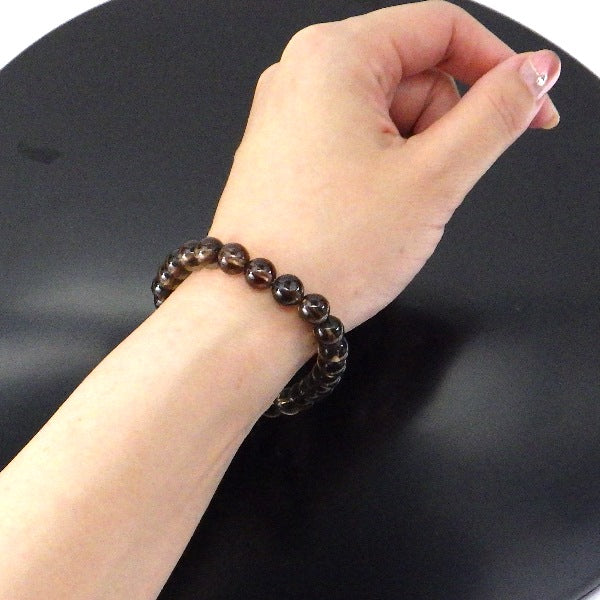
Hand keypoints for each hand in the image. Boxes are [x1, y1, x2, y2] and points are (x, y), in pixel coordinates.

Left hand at [208, 0, 559, 330]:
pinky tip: (368, 211)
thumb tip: (531, 77)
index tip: (529, 105)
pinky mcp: (288, 153)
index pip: (441, 28)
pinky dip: (381, 172)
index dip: (498, 66)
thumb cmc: (325, 251)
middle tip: (429, 184)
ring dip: (411, 158)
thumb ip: (494, 116)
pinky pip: (357, 144)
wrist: (258, 310)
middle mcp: (302, 76)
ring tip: (389, 208)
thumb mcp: (434, 178)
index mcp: (334, 57)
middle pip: (413, 74)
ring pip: (387, 115)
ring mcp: (290, 117)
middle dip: (441, 128)